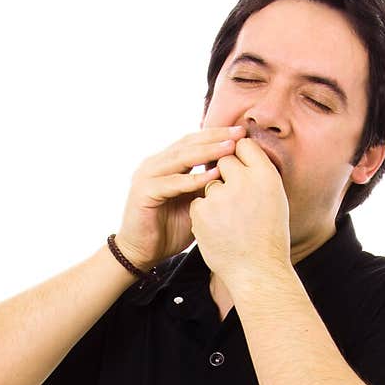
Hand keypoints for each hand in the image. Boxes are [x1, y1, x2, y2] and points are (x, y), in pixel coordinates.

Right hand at [115, 126, 246, 271]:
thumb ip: (207, 187)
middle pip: (188, 143)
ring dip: (208, 152)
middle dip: (216, 137)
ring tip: (230, 147)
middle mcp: (155, 164)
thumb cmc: (169, 230)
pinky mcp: (143, 192)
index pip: (194, 141)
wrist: (142, 253)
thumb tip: (236, 175)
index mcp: (166, 163)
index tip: (242, 131)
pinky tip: (214, 176)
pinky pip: (172, 183)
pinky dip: (193, 179)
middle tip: (240, 132)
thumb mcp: (194, 204)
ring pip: (181, 158)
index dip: (217, 135)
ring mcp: (147, 175)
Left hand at [188, 137, 290, 283]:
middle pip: (224, 160)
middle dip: (225, 175)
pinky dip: (205, 216)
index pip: (245, 145)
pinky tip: (219, 232)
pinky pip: (198, 203)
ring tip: (232, 224)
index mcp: (266, 175)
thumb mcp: (275, 199)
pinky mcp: (201, 211)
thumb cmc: (269, 237)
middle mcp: (243, 181)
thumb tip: (243, 149)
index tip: (241, 167)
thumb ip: (258, 174)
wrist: (257, 272)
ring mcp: (220, 195)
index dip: (240, 155)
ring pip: (210, 184)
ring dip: (215, 198)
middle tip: (235, 200)